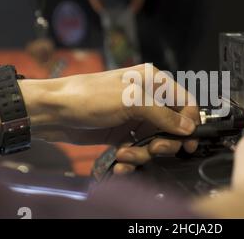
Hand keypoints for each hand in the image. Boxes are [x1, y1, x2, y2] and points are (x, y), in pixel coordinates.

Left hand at [0, 64, 199, 172]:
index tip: (187, 140)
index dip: (190, 122)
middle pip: (173, 127)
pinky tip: (121, 161)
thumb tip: (189, 127)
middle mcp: (147, 100)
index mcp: (153, 82)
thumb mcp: (131, 101)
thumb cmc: (89, 96)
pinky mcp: (123, 135)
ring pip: (156, 142)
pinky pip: (138, 150)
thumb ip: (163, 115)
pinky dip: (132, 159)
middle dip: (165, 142)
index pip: (185, 102)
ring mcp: (135, 119)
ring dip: (143, 153)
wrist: (54, 112)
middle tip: (155, 148)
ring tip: (126, 154)